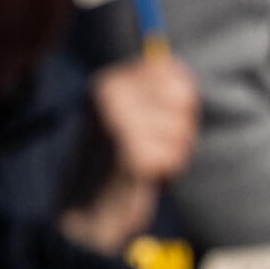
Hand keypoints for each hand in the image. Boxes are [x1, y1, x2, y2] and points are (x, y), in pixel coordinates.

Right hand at [59, 53, 196, 252]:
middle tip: (153, 141)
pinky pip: (174, 155)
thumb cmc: (114, 156)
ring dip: (173, 149)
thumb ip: (148, 87)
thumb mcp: (123, 112)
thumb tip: (175, 65)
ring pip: (182, 128)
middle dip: (180, 124)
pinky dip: (167, 168)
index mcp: (106, 82)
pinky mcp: (131, 154)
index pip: (169, 70)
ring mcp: (118, 124)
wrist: (87, 204)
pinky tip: (144, 173)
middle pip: (182, 97)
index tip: (161, 115)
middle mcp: (109, 97)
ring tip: (145, 158)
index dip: (178, 96)